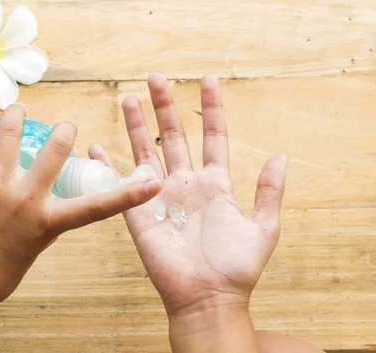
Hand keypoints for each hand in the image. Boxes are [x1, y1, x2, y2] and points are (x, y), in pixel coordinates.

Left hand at [0, 103, 161, 312]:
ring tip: (20, 107)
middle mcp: (25, 200)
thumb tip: (49, 204)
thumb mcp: (34, 250)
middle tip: (65, 127)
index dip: (130, 194)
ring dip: (17, 114)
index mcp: (48, 222)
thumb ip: (46, 223)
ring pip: (8, 134)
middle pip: (55, 149)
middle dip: (65, 130)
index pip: (98, 207)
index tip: (152, 183)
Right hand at [89, 75, 286, 316]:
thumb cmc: (237, 268)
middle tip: (157, 78)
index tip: (207, 79)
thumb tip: (279, 155)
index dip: (211, 108)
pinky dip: (107, 165)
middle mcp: (186, 184)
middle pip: (173, 135)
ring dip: (136, 125)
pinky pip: (120, 183)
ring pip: (146, 151)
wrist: (207, 297)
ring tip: (129, 98)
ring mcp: (160, 196)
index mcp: (215, 184)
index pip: (213, 136)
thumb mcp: (263, 227)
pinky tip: (96, 147)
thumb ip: (269, 191)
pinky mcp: (138, 213)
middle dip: (165, 106)